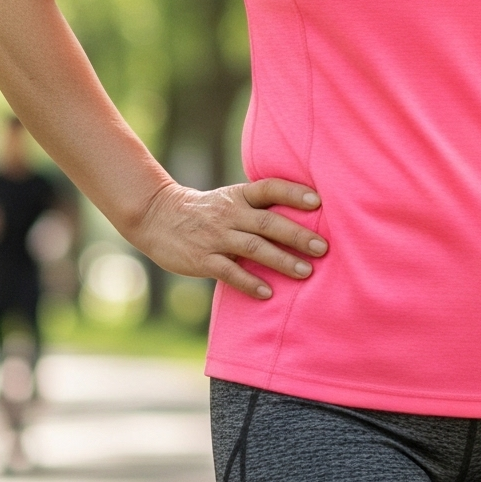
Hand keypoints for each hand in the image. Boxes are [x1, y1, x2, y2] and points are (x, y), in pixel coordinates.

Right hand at [130, 178, 327, 301]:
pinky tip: (267, 293)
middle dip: (297, 235)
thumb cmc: (206, 211)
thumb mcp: (230, 199)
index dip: (294, 193)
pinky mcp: (202, 259)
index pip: (270, 188)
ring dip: (281, 260)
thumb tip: (303, 218)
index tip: (318, 201)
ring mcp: (216, 237)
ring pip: (253, 247)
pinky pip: (229, 272)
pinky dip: (249, 283)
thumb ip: (259, 208)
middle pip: (268, 222)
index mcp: (239, 196)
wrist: (158, 216)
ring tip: (305, 272)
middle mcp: (230, 214)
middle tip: (323, 247)